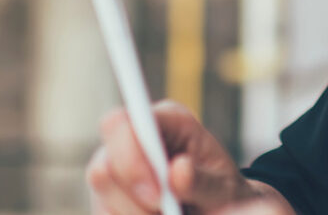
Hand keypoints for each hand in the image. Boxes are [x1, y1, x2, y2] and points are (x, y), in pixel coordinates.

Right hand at [87, 100, 294, 214]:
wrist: (221, 212)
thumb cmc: (224, 194)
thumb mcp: (225, 189)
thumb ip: (204, 181)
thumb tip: (179, 170)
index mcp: (163, 122)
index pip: (121, 124)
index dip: (130, 159)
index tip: (157, 196)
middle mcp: (131, 143)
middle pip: (102, 167)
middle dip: (133, 201)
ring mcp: (115, 174)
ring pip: (103, 200)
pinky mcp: (109, 201)